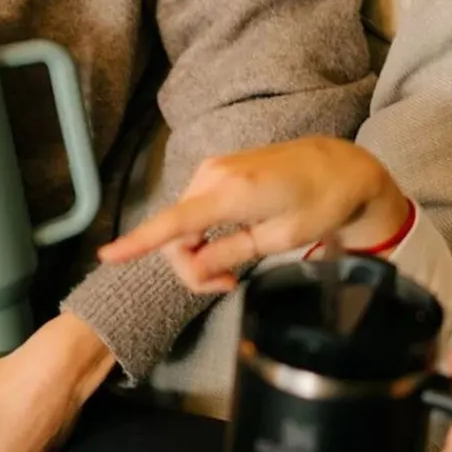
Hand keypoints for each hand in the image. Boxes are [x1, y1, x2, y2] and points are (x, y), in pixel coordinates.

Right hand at [98, 137, 407, 292]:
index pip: (174, 223)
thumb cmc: (321, 203)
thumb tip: (196, 267)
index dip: (139, 243)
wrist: (345, 166)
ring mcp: (215, 168)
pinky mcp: (219, 169)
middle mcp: (214, 174)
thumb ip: (231, 252)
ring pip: (184, 221)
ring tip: (233, 269)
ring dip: (197, 251)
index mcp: (231, 193)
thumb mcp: (280, 238)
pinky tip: (230, 242)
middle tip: (227, 285)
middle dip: (190, 265)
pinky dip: (203, 232)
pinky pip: (195, 208)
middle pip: (176, 231)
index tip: (107, 256)